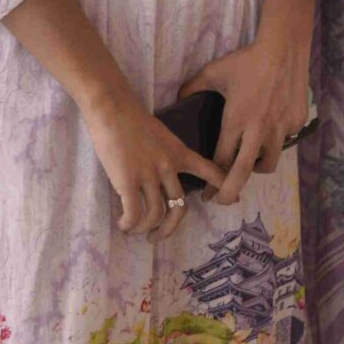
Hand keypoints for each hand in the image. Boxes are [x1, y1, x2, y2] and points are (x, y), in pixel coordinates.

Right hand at [81, 87, 224, 238]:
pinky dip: (129, 224)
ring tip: (134, 230)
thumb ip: (164, 153)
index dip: (222, 186)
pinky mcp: (128, 181)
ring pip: (156, 214)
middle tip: (157, 236)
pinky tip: (123, 224)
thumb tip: (158, 173)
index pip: (211, 171)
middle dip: (169, 228)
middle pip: (179, 207)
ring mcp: (149, 175)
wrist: (111, 106)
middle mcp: (169, 166)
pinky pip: (134, 213)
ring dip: (145, 228)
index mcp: (180, 152)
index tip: (232, 200)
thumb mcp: (159, 133)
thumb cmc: (131, 116)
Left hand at [181, 37, 310, 207]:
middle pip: (243, 173)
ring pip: (268, 163)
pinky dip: (275, 143)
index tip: (206, 193)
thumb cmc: (247, 60)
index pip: (221, 161)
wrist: (283, 48)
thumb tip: (177, 98)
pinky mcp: (296, 122)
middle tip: (223, 201)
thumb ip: (192, 87)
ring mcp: (280, 128)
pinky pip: (284, 141)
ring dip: (256, 169)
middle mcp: (258, 129)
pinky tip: (270, 132)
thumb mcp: (214, 72)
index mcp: (236, 120)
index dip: (212, 182)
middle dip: (230, 192)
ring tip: (249, 164)